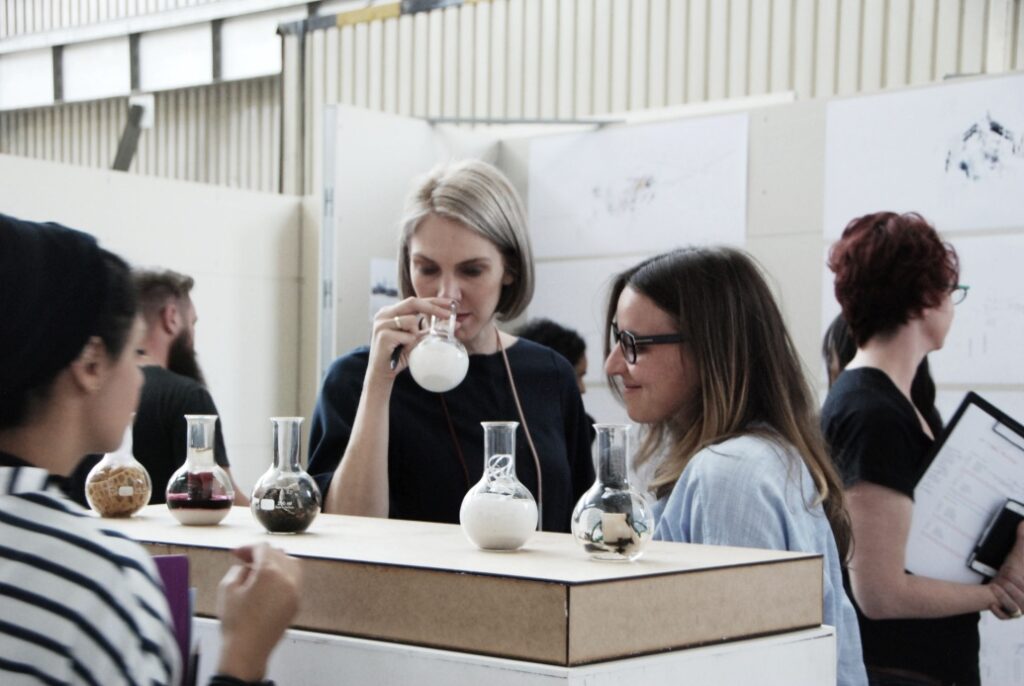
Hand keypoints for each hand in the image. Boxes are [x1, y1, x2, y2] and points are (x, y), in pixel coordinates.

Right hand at [216, 544, 301, 680]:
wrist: (247, 651)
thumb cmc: (236, 623)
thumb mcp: (227, 588)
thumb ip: (238, 569)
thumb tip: (248, 566)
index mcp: (270, 572)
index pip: (263, 548)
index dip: (247, 548)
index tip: (237, 553)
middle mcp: (288, 579)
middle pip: (278, 553)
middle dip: (260, 554)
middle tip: (244, 561)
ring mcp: (295, 591)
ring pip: (291, 564)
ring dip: (276, 562)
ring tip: (259, 569)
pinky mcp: (297, 603)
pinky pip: (294, 580)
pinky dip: (284, 575)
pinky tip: (269, 583)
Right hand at [367, 297, 454, 377]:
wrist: (382, 373)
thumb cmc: (399, 356)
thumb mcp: (414, 339)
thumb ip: (426, 330)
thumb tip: (450, 324)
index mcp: (391, 312)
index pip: (414, 301)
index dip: (433, 301)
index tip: (450, 303)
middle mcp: (384, 314)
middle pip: (413, 302)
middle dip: (433, 308)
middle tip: (448, 315)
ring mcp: (382, 323)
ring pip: (411, 320)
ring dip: (415, 335)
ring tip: (406, 345)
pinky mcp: (383, 335)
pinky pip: (407, 336)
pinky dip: (409, 344)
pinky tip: (400, 350)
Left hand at [989, 521, 1023, 619]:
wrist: (999, 581)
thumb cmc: (1013, 568)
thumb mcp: (1018, 554)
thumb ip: (1023, 539)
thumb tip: (1022, 520)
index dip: (1018, 581)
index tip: (1008, 573)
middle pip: (1023, 600)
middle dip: (1011, 587)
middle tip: (1003, 578)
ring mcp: (1020, 610)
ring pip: (1015, 609)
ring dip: (1003, 597)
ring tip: (996, 586)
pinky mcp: (1009, 615)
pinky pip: (1005, 616)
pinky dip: (998, 610)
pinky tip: (992, 601)